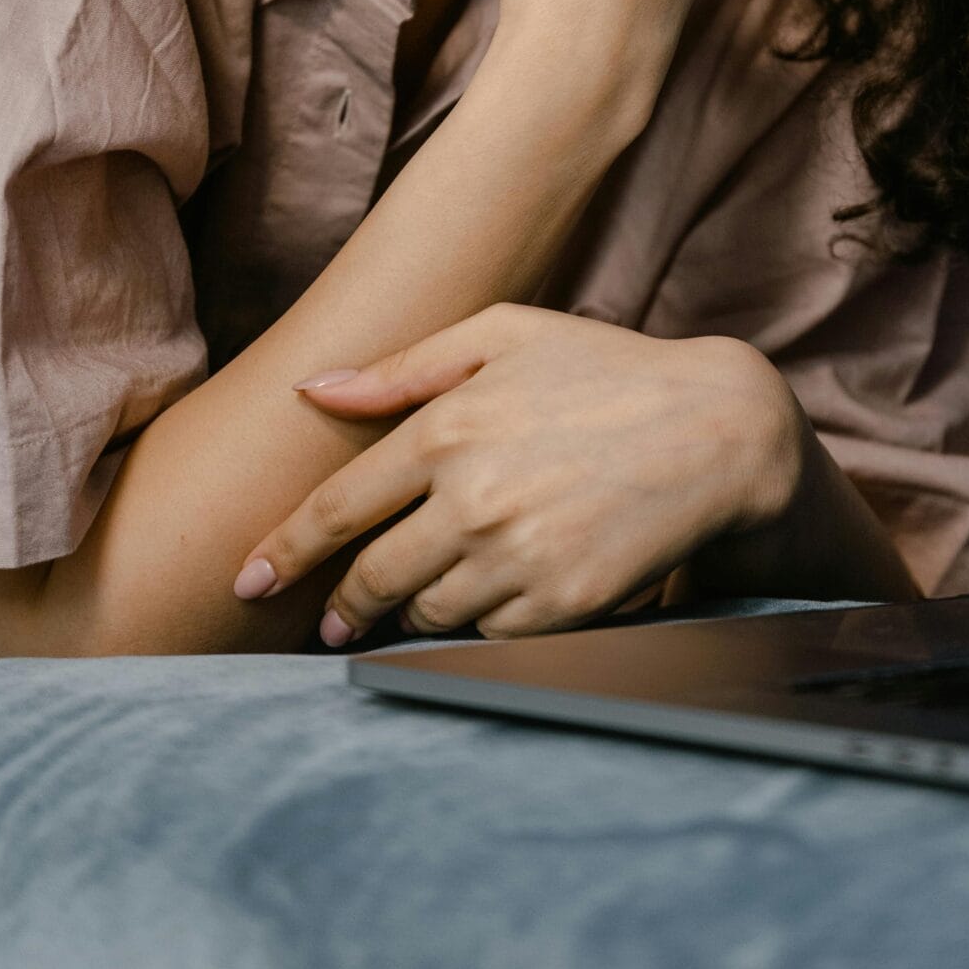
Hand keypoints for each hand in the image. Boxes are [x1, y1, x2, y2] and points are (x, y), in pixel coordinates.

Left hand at [232, 304, 802, 645]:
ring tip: (426, 592)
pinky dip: (479, 621)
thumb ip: (406, 366)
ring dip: (413, 608)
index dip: (284, 549)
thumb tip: (316, 387)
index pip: (338, 508)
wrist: (718, 430)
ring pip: (427, 611)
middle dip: (341, 602)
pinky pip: (488, 634)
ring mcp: (518, 558)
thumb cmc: (607, 371)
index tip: (250, 579)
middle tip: (330, 616)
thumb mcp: (507, 335)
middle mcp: (473, 499)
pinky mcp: (561, 606)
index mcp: (448, 428)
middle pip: (372, 577)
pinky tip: (497, 592)